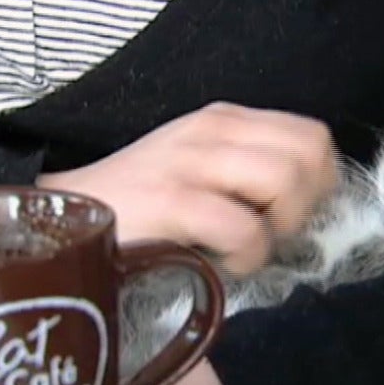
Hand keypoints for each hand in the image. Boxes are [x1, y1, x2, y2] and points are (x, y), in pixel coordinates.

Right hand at [37, 102, 338, 274]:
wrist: (64, 218)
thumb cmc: (139, 205)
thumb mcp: (199, 171)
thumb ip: (248, 175)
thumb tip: (308, 207)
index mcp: (225, 121)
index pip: (312, 136)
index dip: (319, 183)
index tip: (291, 216)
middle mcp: (213, 131)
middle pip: (309, 156)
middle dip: (305, 206)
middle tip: (270, 234)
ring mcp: (191, 163)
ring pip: (286, 182)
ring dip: (278, 228)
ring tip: (246, 247)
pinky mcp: (172, 200)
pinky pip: (244, 227)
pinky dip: (248, 255)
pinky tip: (225, 263)